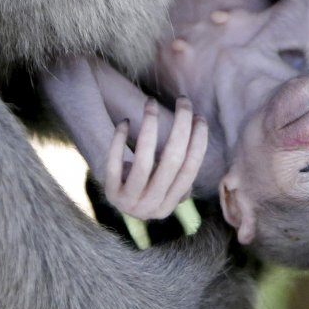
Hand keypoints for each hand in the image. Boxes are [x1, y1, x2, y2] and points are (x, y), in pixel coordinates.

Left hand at [104, 97, 207, 219]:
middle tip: (183, 101)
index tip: (199, 117)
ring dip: (150, 127)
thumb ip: (182, 169)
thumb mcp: (165, 185)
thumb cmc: (146, 185)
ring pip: (143, 161)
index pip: (190, 170)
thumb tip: (198, 136)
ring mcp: (128, 201)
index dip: (198, 142)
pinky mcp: (109, 192)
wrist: (114, 201)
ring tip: (151, 102)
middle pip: (171, 161)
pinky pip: (114, 162)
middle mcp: (151, 207)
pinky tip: (125, 121)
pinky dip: (119, 140)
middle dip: (180, 126)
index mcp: (169, 205)